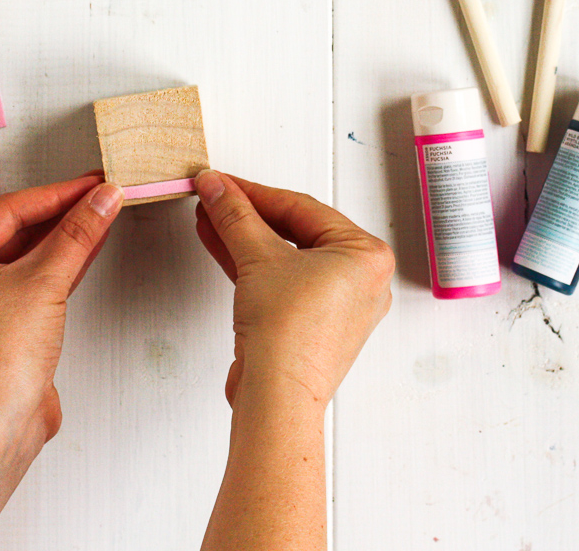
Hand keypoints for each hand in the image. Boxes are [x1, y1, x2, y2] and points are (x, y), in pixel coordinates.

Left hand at [0, 174, 123, 439]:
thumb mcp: (44, 282)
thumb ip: (77, 235)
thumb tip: (102, 199)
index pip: (11, 209)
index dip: (58, 193)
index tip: (94, 182)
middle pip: (19, 229)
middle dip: (63, 212)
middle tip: (101, 193)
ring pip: (29, 254)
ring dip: (66, 236)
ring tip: (102, 213)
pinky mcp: (3, 322)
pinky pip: (34, 279)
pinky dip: (62, 263)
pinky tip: (89, 247)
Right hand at [193, 170, 393, 408]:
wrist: (278, 396)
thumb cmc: (290, 335)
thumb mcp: (258, 257)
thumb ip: (235, 215)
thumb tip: (217, 186)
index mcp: (366, 255)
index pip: (302, 208)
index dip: (255, 192)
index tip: (223, 183)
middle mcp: (359, 280)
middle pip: (294, 232)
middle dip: (248, 216)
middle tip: (216, 197)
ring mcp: (336, 306)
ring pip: (284, 259)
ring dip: (244, 239)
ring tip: (211, 219)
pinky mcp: (311, 326)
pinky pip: (281, 283)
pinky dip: (252, 267)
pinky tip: (221, 246)